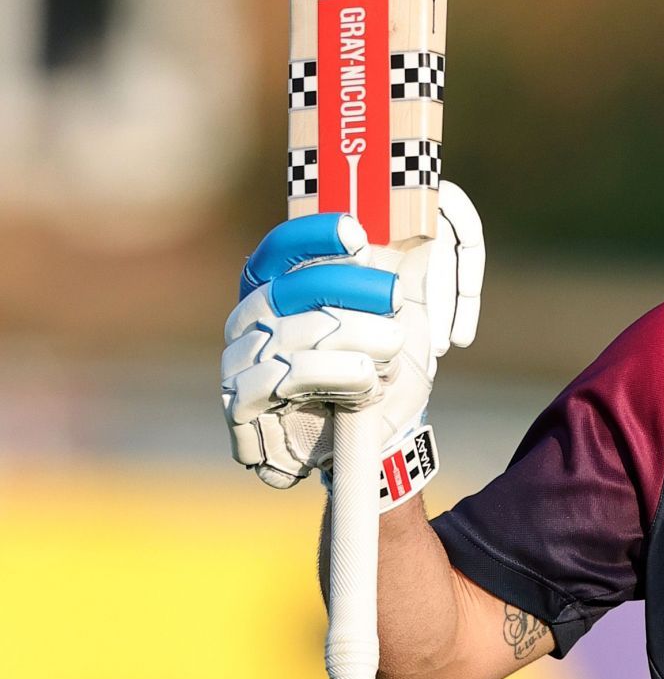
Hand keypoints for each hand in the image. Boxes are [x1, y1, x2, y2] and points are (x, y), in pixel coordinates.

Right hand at [220, 181, 484, 488]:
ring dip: (354, 338)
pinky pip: (281, 379)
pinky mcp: (240, 407)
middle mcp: (248, 323)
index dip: (311, 237)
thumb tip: (409, 231)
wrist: (370, 447)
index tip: (356, 233)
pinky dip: (333, 375)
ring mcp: (237, 365)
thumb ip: (390, 278)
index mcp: (275, 293)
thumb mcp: (393, 321)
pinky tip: (366, 381)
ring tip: (390, 348)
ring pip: (292, 334)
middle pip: (288, 290)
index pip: (277, 252)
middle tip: (396, 295)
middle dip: (348, 288)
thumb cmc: (378, 375)